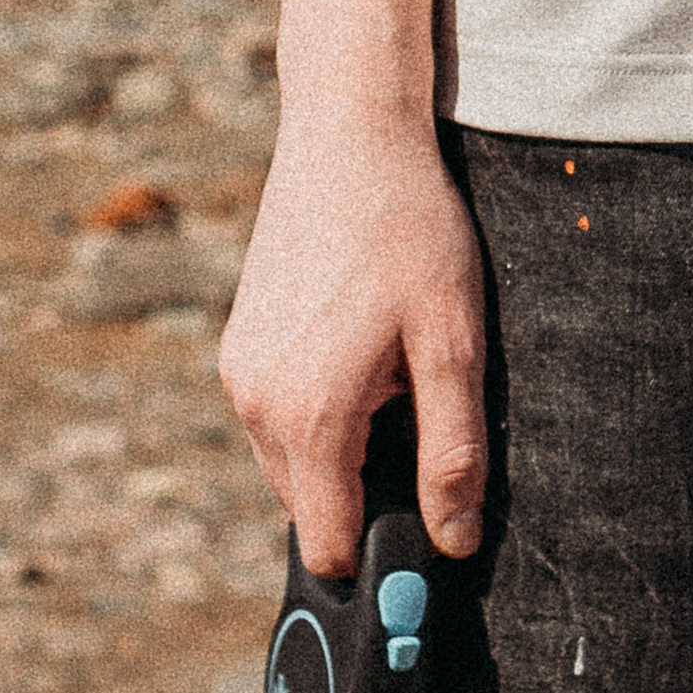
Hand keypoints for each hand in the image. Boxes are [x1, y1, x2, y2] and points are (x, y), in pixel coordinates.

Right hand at [220, 110, 489, 573]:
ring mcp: (238, 372)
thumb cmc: (411, 232)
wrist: (349, 136)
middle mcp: (254, 403)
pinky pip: (280, 418)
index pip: (328, 541)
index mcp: (307, 413)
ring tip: (401, 381)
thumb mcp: (454, 342)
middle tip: (428, 438)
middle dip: (366, 497)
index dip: (379, 556)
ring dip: (347, 450)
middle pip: (311, 507)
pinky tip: (369, 357)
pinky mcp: (238, 345)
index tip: (426, 551)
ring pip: (295, 463)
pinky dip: (323, 413)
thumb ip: (453, 451)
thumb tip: (454, 540)